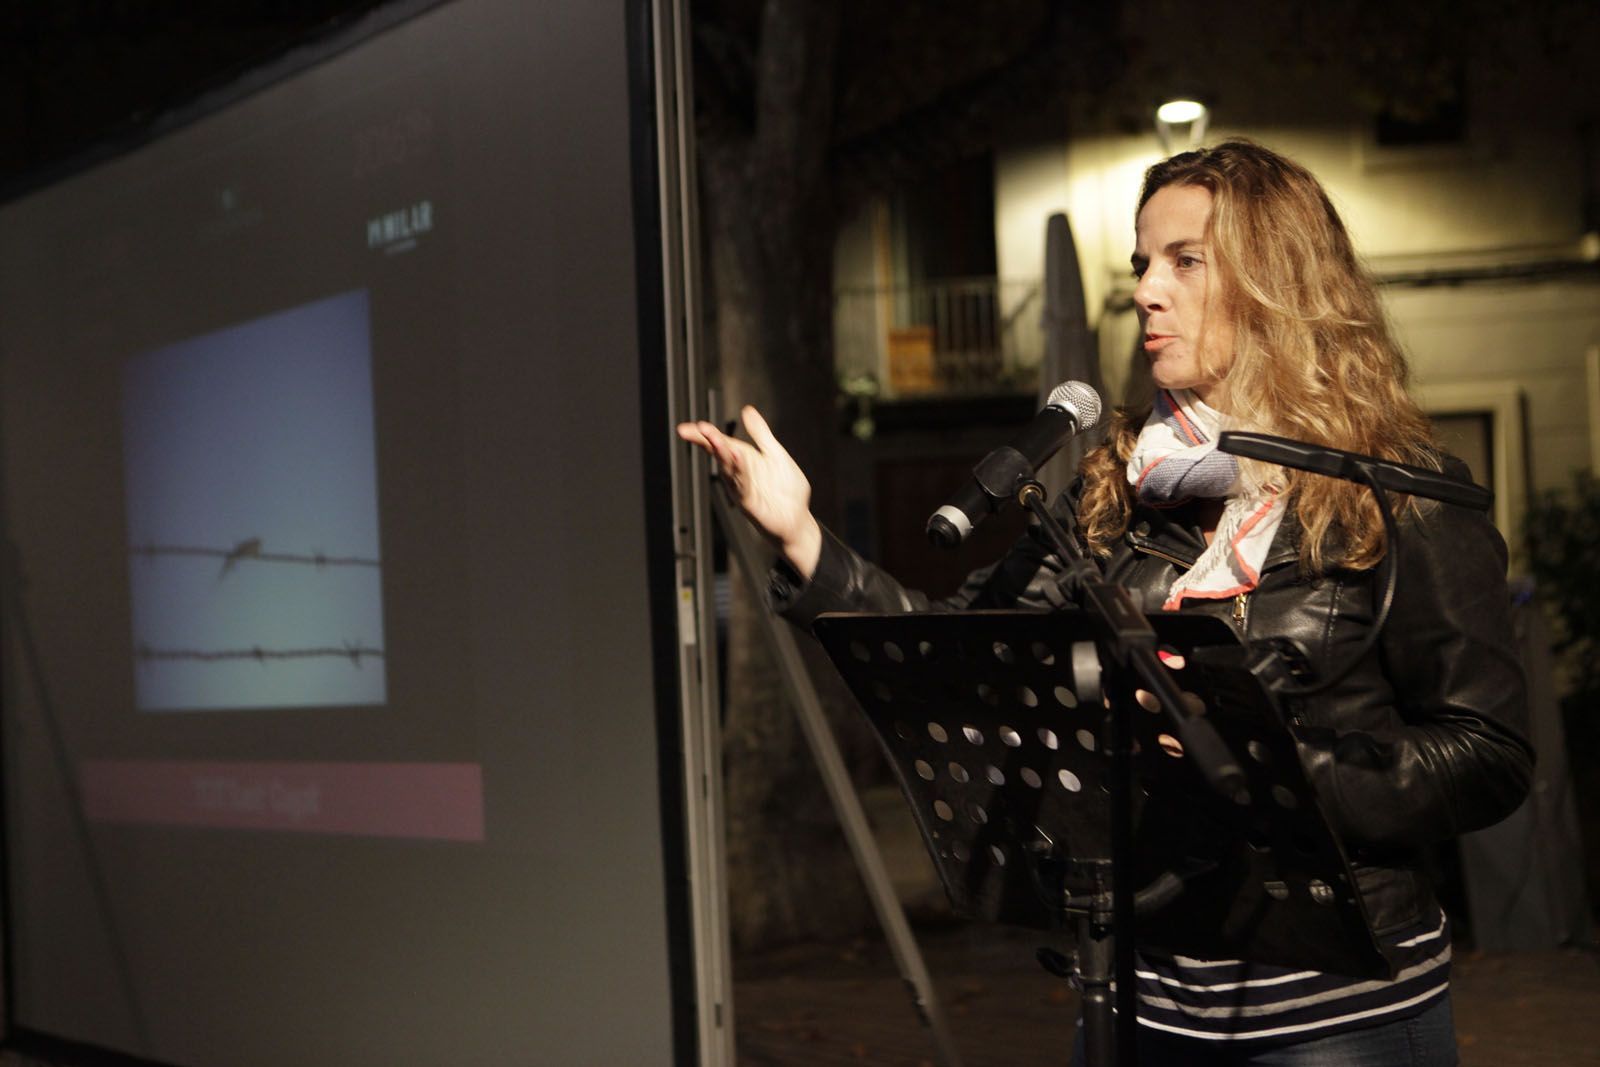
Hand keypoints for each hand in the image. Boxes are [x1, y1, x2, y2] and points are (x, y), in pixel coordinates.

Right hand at [676, 406, 822, 577]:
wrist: (796, 518)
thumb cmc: (784, 489)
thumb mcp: (775, 453)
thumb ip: (760, 433)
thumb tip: (747, 410)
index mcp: (742, 459)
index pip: (720, 444)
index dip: (704, 435)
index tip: (690, 426)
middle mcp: (738, 473)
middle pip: (720, 455)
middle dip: (709, 441)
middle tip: (699, 428)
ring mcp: (741, 488)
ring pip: (728, 469)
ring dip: (721, 454)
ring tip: (716, 439)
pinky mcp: (750, 503)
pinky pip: (742, 485)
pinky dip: (739, 472)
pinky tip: (737, 458)